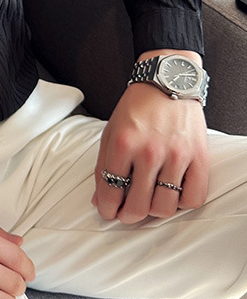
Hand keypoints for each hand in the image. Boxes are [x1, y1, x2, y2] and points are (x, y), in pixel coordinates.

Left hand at [92, 51, 208, 222]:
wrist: (167, 83)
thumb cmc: (137, 107)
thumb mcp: (110, 132)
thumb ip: (103, 166)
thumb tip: (99, 199)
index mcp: (122, 144)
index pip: (111, 191)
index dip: (106, 209)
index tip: (107, 212)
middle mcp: (149, 151)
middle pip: (138, 206)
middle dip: (127, 216)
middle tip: (126, 213)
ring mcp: (177, 155)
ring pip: (165, 207)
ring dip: (154, 211)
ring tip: (149, 200)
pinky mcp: (199, 157)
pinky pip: (194, 198)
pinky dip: (182, 203)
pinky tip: (172, 192)